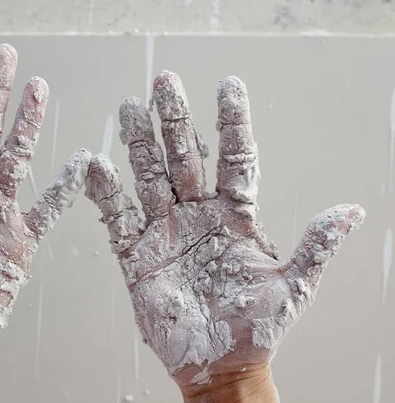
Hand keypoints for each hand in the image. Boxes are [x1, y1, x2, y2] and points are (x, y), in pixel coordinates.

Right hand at [85, 71, 364, 401]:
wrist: (217, 365)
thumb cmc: (255, 329)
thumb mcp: (291, 287)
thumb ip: (314, 247)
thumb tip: (350, 211)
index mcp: (235, 216)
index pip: (233, 159)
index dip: (230, 122)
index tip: (227, 85)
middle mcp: (197, 216)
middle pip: (184, 158)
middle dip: (174, 121)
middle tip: (164, 82)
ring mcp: (165, 232)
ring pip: (149, 178)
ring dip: (138, 144)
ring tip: (129, 108)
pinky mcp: (136, 256)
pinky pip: (118, 219)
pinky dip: (106, 194)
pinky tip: (96, 166)